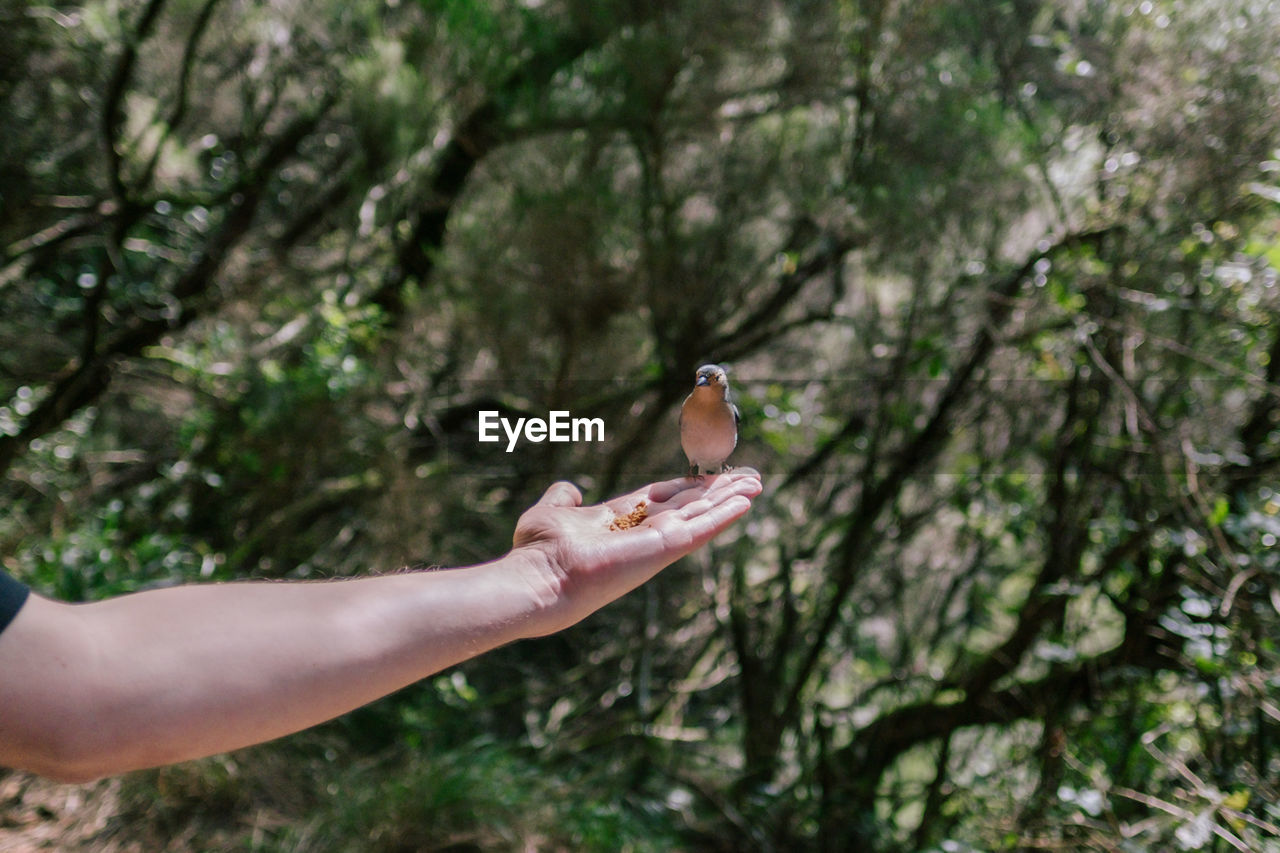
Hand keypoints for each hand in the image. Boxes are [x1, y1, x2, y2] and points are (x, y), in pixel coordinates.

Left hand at [508, 469, 761, 635]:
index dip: (686, 487)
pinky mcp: (663, 549)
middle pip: (688, 506)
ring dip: (728, 499)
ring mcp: (654, 543)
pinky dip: (724, 514)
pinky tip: (745, 501)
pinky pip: (700, 528)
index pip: (661, 500)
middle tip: (746, 478)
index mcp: (619, 523)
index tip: (708, 477)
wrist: (538, 579)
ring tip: (755, 484)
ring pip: (700, 516)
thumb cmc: (538, 553)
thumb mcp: (550, 513)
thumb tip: (570, 488)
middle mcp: (642, 534)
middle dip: (716, 492)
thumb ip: (562, 499)